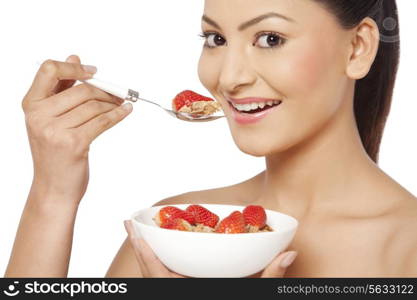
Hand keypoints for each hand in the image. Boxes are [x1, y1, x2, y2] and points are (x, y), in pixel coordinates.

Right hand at [22, 55, 132, 206]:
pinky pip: (103, 121)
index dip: (74, 67)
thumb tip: (74, 59)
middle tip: (119, 93)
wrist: (53, 188)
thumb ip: (60, 89)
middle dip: (105, 90)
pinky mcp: (74, 143)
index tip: (93, 72)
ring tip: (122, 104)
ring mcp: (55, 130)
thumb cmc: (54, 153)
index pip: (50, 70)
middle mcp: (39, 116)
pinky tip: (126, 111)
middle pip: (81, 90)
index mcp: (31, 104)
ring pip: (94, 106)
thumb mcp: (49, 119)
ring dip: (113, 103)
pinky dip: (118, 114)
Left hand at [124, 220, 296, 277]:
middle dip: (138, 245)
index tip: (133, 229)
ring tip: (139, 234)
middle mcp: (175, 293)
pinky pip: (160, 279)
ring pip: (150, 275)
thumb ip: (268, 276)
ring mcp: (173, 295)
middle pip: (147, 270)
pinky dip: (154, 264)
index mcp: (185, 292)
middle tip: (130, 223)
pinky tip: (157, 255)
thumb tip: (289, 254)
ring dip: (144, 254)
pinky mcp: (177, 293)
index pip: (157, 272)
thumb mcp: (250, 294)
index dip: (144, 250)